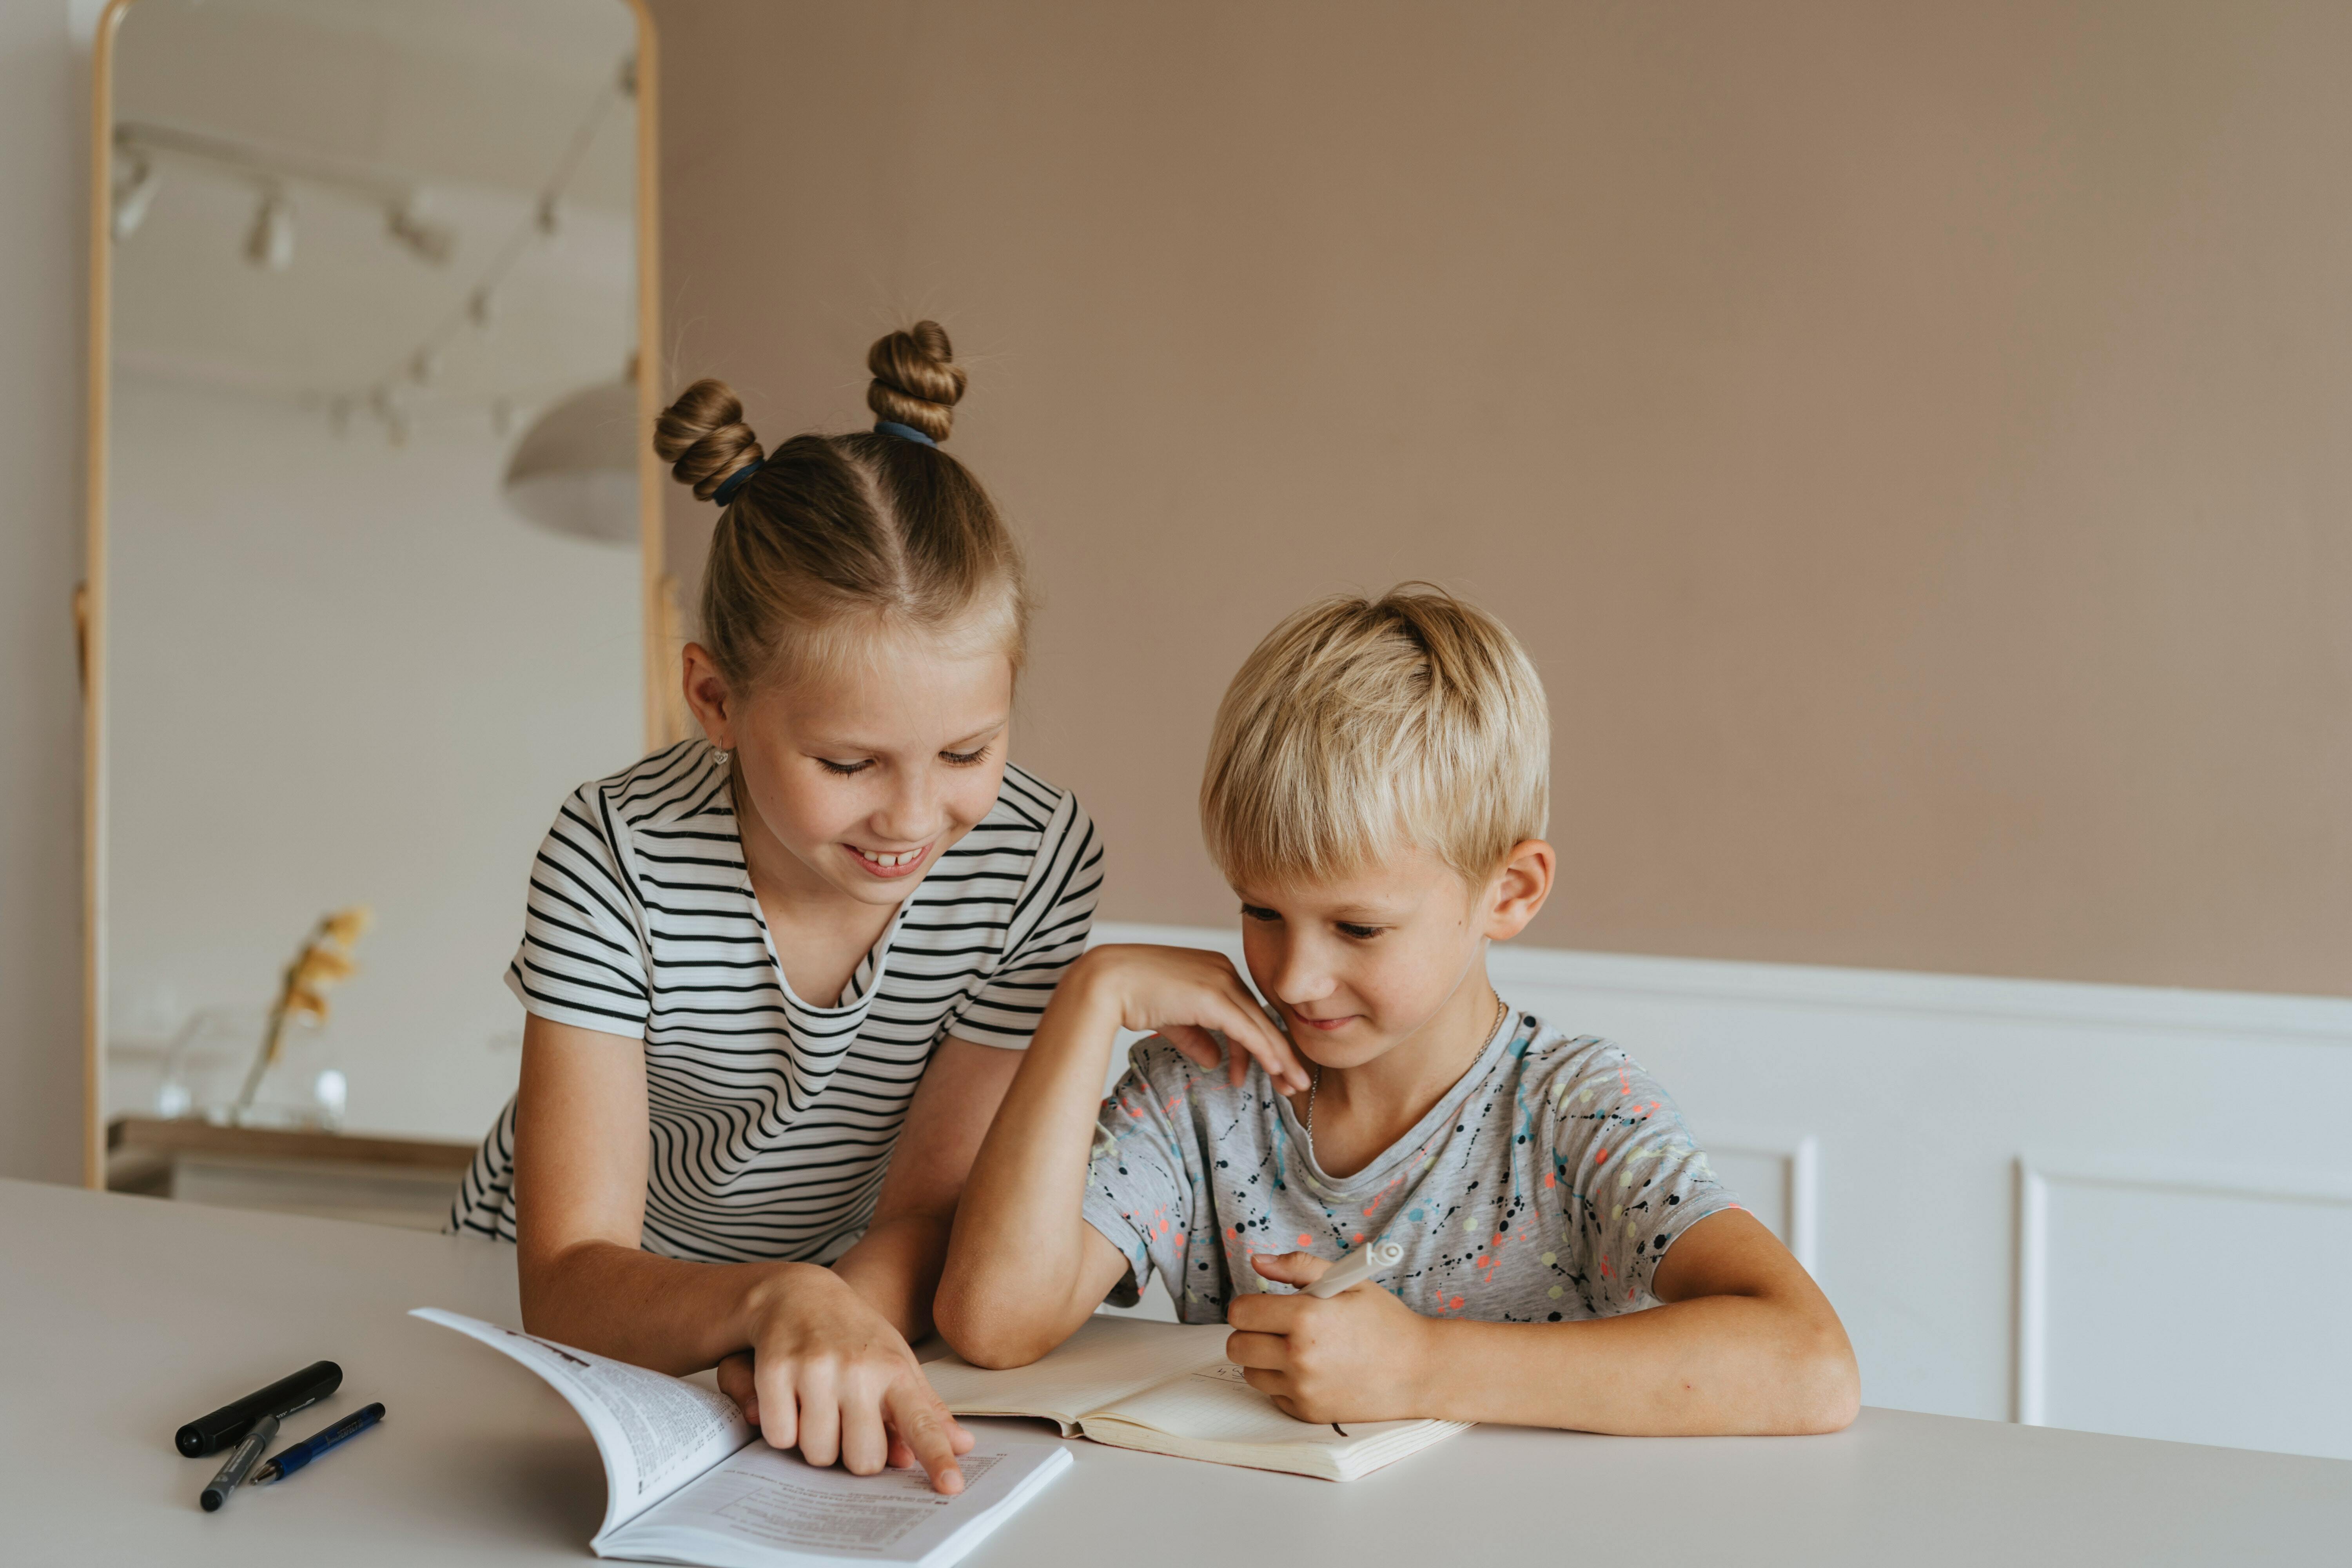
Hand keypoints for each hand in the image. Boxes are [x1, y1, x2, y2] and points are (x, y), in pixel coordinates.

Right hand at [725, 1264, 975, 1492]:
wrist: (798, 1293)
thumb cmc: (854, 1337)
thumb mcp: (897, 1362)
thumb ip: (926, 1409)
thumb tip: (963, 1444)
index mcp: (894, 1370)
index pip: (921, 1422)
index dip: (937, 1457)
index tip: (952, 1486)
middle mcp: (858, 1370)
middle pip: (863, 1460)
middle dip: (853, 1454)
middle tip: (847, 1423)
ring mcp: (815, 1369)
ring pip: (818, 1454)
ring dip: (816, 1442)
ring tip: (818, 1407)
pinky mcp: (776, 1370)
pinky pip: (780, 1437)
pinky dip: (782, 1429)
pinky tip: (790, 1398)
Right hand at [1074, 945, 1309, 1092]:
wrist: (1107, 981)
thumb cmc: (1133, 995)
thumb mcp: (1173, 1019)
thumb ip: (1197, 1037)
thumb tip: (1215, 1061)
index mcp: (1216, 971)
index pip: (1246, 1012)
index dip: (1260, 1044)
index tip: (1269, 1070)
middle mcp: (1224, 971)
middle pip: (1261, 1018)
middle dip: (1280, 1053)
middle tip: (1294, 1082)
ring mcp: (1221, 982)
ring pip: (1260, 1025)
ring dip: (1280, 1058)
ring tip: (1293, 1085)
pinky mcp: (1214, 997)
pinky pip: (1247, 1029)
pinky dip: (1265, 1051)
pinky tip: (1277, 1069)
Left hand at [1223, 1252, 1436, 1422]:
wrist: (1419, 1370)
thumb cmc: (1385, 1323)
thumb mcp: (1347, 1280)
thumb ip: (1298, 1267)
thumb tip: (1258, 1261)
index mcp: (1306, 1317)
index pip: (1241, 1312)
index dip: (1249, 1306)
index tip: (1264, 1306)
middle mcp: (1299, 1356)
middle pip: (1237, 1346)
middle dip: (1251, 1333)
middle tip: (1276, 1328)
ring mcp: (1302, 1389)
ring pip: (1250, 1372)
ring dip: (1264, 1360)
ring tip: (1296, 1349)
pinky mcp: (1307, 1413)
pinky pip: (1272, 1395)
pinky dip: (1283, 1383)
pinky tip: (1312, 1371)